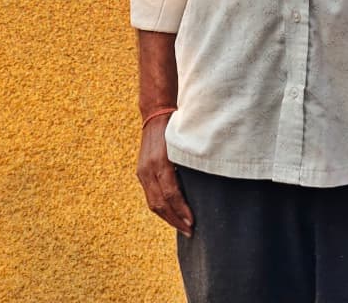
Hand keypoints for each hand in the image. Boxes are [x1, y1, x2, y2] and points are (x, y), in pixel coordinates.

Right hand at [136, 116, 192, 236]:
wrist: (156, 115)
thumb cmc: (176, 129)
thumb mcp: (185, 146)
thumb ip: (191, 165)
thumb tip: (205, 190)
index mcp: (160, 162)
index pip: (171, 194)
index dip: (182, 211)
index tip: (193, 222)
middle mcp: (149, 169)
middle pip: (160, 204)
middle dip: (175, 220)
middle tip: (190, 232)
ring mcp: (143, 172)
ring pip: (153, 203)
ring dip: (168, 218)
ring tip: (182, 227)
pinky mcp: (141, 173)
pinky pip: (150, 197)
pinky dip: (161, 209)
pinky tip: (172, 214)